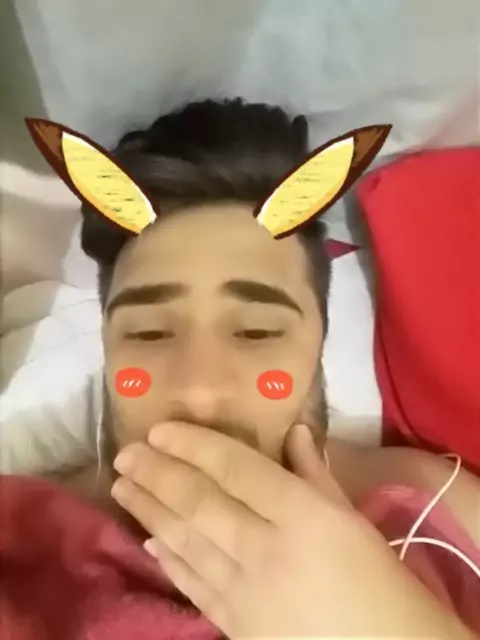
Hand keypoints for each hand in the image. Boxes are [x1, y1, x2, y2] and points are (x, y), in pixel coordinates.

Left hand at [112, 422, 473, 638]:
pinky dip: (168, 560)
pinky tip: (148, 541)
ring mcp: (245, 590)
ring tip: (122, 486)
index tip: (161, 428)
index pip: (236, 469)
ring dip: (149, 510)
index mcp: (303, 514)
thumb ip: (317, 474)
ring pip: (187, 540)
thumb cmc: (382, 583)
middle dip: (158, 474)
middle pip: (200, 502)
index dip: (195, 445)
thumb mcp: (354, 520)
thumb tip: (294, 431)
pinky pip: (193, 585)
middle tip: (126, 453)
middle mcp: (265, 547)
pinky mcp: (235, 624)